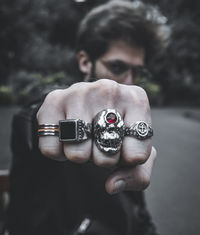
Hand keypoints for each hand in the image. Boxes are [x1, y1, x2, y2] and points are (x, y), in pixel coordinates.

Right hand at [37, 79, 156, 193]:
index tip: (124, 148)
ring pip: (78, 153)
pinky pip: (51, 149)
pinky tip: (67, 137)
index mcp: (136, 99)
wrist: (87, 106)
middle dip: (104, 159)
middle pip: (107, 154)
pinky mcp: (53, 100)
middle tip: (101, 144)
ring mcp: (79, 92)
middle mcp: (108, 89)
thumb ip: (137, 175)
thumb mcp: (135, 151)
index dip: (128, 161)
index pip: (136, 155)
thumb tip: (111, 185)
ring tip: (85, 139)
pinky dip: (59, 153)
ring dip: (81, 156)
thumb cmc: (115, 131)